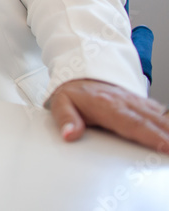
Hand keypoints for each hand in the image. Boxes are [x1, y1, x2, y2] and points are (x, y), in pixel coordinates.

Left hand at [49, 79, 168, 151]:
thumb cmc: (73, 92)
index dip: (150, 135)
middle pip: (151, 121)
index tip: (166, 146)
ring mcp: (135, 101)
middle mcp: (124, 102)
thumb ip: (66, 119)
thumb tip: (70, 134)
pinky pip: (159, 111)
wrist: (79, 73)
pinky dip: (168, 120)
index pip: (132, 123)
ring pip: (159, 116)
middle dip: (168, 135)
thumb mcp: (60, 103)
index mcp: (106, 104)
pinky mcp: (141, 103)